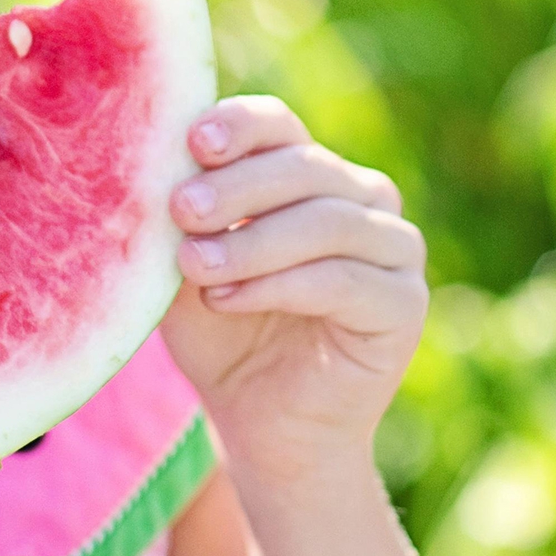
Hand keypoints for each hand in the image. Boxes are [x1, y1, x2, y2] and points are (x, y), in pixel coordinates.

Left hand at [162, 96, 427, 487]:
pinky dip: (280, 285)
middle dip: (237, 187)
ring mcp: (394, 249)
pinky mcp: (405, 303)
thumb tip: (151, 166)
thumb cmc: (223, 340)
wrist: (263, 429)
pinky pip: (344, 280)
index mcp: (310, 175)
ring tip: (195, 266)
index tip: (192, 141)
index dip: (240, 126)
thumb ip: (181, 222)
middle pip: (305, 166)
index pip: (280, 127)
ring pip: (327, 221)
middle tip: (181, 209)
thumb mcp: (187, 271)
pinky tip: (227, 299)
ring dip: (253, 242)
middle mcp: (362, 200)